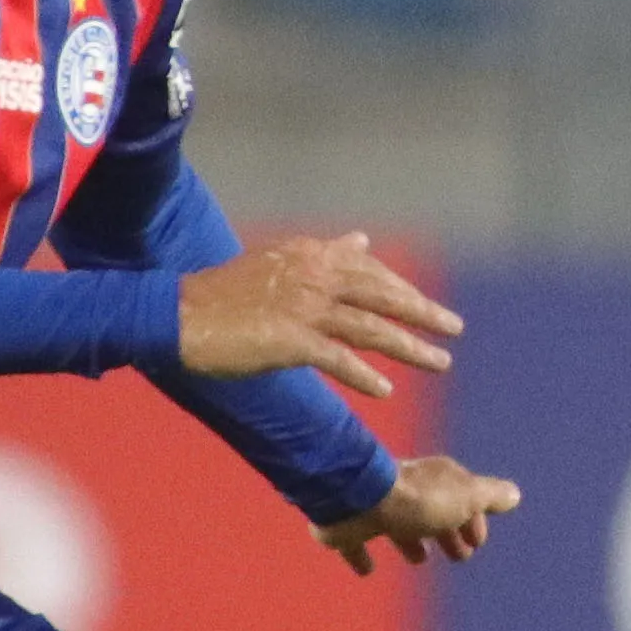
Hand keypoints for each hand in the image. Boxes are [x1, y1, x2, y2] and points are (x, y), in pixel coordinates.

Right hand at [179, 232, 457, 396]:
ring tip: (442, 362)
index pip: (372, 271)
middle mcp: (314, 277)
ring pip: (372, 329)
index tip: (428, 308)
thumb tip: (362, 241)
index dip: (404, 290)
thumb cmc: (223, 294)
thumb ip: (324, 255)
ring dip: (411, 347)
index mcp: (311, 256)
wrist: (175, 316)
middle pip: (384, 296)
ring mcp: (303, 308)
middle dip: (424, 313)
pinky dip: (364, 375)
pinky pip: (339, 359)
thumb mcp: (278, 262)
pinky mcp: (290, 340)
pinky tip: (385, 389)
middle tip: (455, 328)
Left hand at [316, 454, 519, 576]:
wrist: (359, 498)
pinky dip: (363, 555)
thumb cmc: (420, 500)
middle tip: (460, 556)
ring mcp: (377, 507)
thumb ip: (491, 496)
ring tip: (419, 559)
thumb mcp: (467, 497)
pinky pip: (358, 542)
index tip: (478, 542)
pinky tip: (367, 570)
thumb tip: (514, 495)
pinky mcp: (351, 525)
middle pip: (433, 513)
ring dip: (411, 542)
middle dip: (448, 532)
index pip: (464, 499)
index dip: (474, 520)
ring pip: (400, 525)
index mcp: (438, 480)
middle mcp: (409, 490)